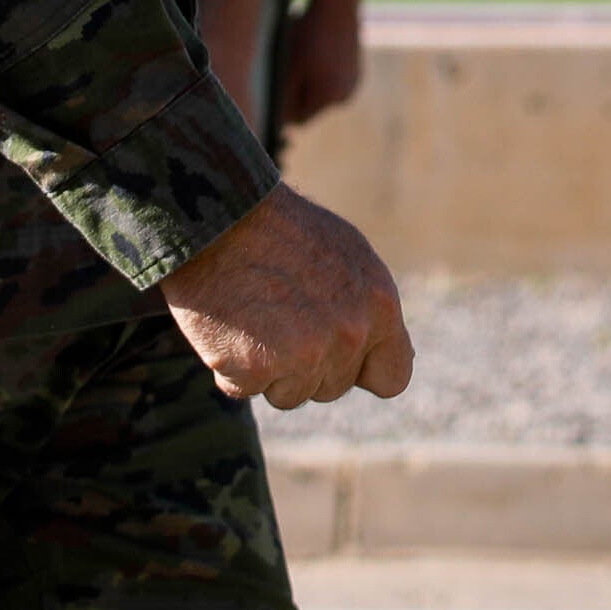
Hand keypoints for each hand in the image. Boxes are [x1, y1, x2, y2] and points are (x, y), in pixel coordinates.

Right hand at [159, 186, 412, 408]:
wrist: (218, 215)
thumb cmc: (280, 231)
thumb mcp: (346, 255)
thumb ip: (369, 308)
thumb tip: (392, 355)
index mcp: (381, 305)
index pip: (392, 377)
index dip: (362, 371)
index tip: (337, 358)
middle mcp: (351, 333)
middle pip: (333, 387)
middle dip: (307, 364)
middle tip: (278, 313)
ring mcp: (306, 354)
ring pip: (289, 394)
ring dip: (268, 368)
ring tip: (254, 314)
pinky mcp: (257, 366)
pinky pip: (242, 389)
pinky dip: (229, 367)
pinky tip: (227, 324)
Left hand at [278, 0, 365, 130]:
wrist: (338, 2)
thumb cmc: (308, 32)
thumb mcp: (289, 66)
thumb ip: (284, 98)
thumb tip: (279, 123)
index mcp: (329, 98)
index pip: (299, 119)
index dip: (284, 107)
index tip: (275, 89)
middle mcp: (345, 96)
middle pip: (311, 106)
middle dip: (298, 93)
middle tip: (288, 67)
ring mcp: (353, 83)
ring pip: (322, 93)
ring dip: (310, 82)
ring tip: (303, 56)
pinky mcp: (356, 70)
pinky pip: (332, 80)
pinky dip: (322, 71)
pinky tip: (315, 50)